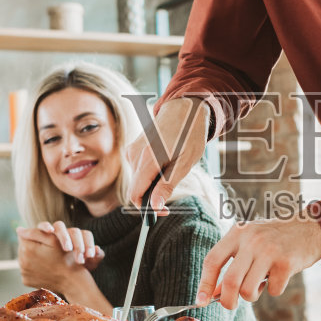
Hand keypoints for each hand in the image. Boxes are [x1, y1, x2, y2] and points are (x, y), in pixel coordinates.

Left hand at [17, 224, 103, 289]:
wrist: (71, 280)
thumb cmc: (65, 257)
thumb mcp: (53, 239)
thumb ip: (35, 232)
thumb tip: (19, 229)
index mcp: (27, 248)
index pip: (23, 236)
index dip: (34, 237)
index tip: (45, 242)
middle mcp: (22, 261)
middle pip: (22, 248)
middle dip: (32, 247)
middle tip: (47, 251)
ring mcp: (23, 272)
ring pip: (24, 259)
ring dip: (32, 257)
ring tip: (46, 260)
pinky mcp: (26, 281)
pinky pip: (26, 270)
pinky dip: (33, 268)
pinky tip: (44, 269)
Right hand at [125, 95, 210, 212]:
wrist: (184, 109)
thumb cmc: (189, 134)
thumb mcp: (185, 163)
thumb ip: (167, 185)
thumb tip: (154, 206)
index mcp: (148, 158)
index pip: (135, 194)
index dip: (147, 208)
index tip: (163, 211)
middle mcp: (135, 154)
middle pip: (137, 188)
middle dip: (152, 195)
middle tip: (173, 190)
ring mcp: (132, 150)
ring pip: (138, 179)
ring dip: (153, 181)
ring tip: (171, 167)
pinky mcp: (133, 148)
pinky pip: (138, 170)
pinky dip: (150, 172)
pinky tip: (164, 160)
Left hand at [196, 218, 320, 309]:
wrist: (310, 228)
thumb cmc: (275, 239)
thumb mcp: (250, 244)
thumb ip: (231, 265)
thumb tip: (212, 294)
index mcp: (238, 233)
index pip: (213, 260)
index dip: (204, 283)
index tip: (201, 301)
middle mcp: (251, 239)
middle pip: (229, 281)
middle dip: (227, 301)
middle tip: (231, 305)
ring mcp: (269, 250)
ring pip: (248, 290)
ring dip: (252, 296)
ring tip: (260, 284)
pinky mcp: (286, 263)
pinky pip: (272, 291)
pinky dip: (274, 290)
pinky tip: (280, 276)